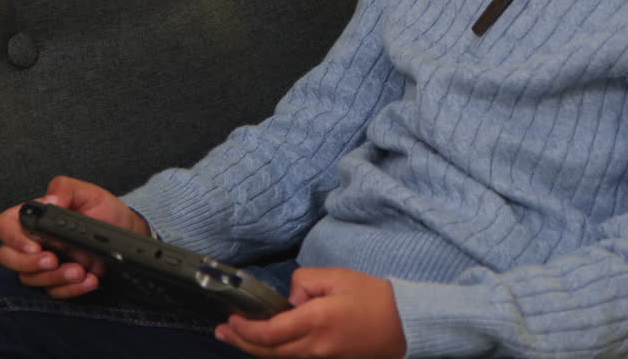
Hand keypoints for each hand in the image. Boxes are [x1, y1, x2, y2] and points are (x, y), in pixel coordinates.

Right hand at [0, 175, 150, 298]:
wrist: (126, 230)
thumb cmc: (102, 209)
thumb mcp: (87, 192)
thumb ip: (65, 189)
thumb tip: (50, 200)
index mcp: (33, 218)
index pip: (4, 226)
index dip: (11, 237)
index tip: (34, 244)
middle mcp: (33, 242)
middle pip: (8, 258)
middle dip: (28, 263)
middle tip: (53, 260)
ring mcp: (44, 264)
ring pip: (30, 279)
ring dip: (54, 277)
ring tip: (80, 269)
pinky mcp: (59, 281)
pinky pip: (55, 292)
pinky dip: (72, 289)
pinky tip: (90, 279)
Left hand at [215, 267, 406, 358]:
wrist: (405, 325)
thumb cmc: (375, 298)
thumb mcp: (338, 276)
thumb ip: (306, 281)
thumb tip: (290, 296)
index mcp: (316, 321)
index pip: (269, 332)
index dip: (245, 329)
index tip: (232, 318)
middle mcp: (315, 346)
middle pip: (268, 351)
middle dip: (240, 342)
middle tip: (222, 332)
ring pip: (280, 358)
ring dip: (255, 349)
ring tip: (236, 338)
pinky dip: (276, 352)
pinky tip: (268, 343)